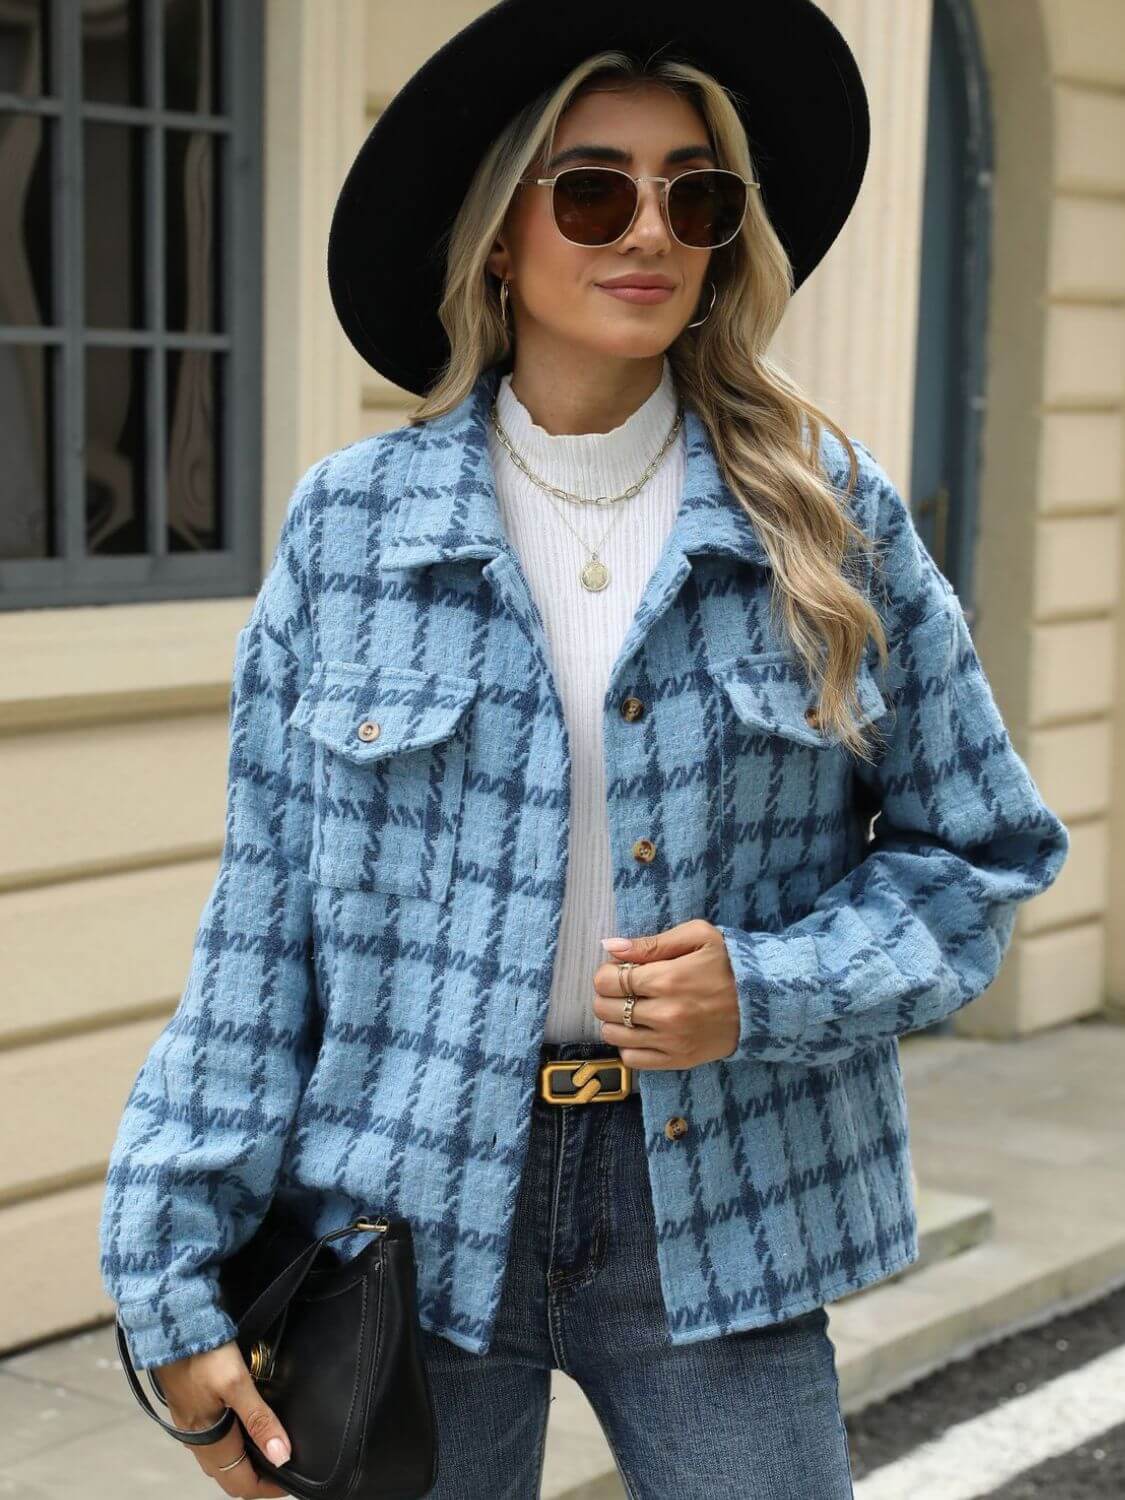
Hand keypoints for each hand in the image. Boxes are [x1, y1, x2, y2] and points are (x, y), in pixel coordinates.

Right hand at [153, 1338, 291, 1496]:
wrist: (172, 1327)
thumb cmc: (203, 1353)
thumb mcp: (237, 1384)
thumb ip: (259, 1420)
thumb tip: (282, 1455)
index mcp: (209, 1441)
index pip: (240, 1483)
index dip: (267, 1488)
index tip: (291, 1481)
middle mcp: (197, 1441)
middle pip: (228, 1476)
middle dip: (255, 1479)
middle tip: (283, 1467)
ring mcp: (190, 1427)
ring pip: (218, 1461)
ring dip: (242, 1464)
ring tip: (269, 1449)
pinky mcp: (189, 1411)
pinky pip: (211, 1442)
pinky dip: (231, 1447)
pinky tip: (244, 1428)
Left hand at [592, 918, 740, 1069]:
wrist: (764, 1002)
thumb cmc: (729, 964)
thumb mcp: (698, 937)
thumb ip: (652, 943)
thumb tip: (611, 946)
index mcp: (668, 979)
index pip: (608, 981)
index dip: (607, 973)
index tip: (619, 970)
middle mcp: (665, 1014)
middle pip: (606, 1008)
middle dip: (607, 995)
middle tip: (624, 988)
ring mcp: (671, 1041)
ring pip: (613, 1035)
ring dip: (614, 1020)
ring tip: (632, 1008)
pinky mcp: (678, 1060)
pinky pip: (632, 1059)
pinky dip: (628, 1045)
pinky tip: (641, 1030)